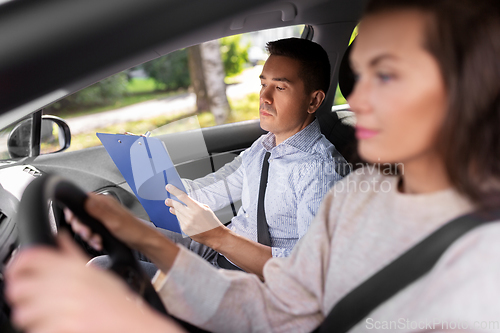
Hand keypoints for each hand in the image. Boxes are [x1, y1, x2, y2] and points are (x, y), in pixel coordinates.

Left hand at [5, 232, 184, 332]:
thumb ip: (72, 254)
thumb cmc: (116, 301)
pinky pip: (35, 330)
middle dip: (21, 297)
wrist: (130, 325)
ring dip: (30, 317)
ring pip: (22, 313)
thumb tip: (59, 237)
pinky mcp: (60, 327)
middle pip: (19, 287)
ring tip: (45, 316)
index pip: (29, 257)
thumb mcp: (96, 271)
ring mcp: (62, 307)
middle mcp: (65, 284)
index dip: (16, 265)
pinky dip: (41, 330)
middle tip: (30, 301)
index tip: (15, 274)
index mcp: (72, 267)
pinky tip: (56, 327)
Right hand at [65, 193, 158, 250]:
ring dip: (88, 235)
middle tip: (88, 234)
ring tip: (96, 240)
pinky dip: (93, 238)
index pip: (81, 200)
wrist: (144, 241)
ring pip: (86, 225)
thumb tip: (84, 199)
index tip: (74, 221)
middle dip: (81, 227)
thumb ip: (98, 210)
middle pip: (81, 214)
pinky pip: (93, 231)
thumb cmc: (133, 231)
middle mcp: (103, 207)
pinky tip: (99, 243)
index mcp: (104, 202)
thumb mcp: (113, 221)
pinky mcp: (106, 226)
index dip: (74, 211)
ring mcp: (104, 217)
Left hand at [165, 184, 226, 247]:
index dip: (174, 190)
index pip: (182, 196)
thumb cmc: (211, 221)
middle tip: (167, 200)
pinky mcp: (185, 229)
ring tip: (173, 207)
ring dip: (175, 209)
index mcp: (197, 208)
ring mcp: (187, 223)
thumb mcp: (205, 208)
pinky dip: (179, 217)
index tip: (169, 187)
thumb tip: (183, 200)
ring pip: (177, 213)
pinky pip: (179, 220)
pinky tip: (180, 216)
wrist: (214, 235)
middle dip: (171, 202)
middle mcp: (191, 215)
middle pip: (176, 205)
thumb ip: (194, 204)